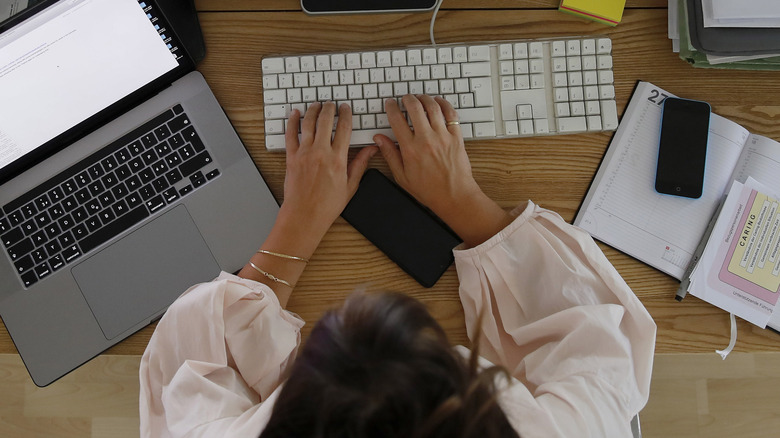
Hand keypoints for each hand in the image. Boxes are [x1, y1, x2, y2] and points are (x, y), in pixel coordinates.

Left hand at [283, 101, 376, 234]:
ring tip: (316, 105)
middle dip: (330, 108)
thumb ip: (360, 164)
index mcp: (338, 159)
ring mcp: (304, 153)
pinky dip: (292, 122)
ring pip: (308, 123)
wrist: (304, 215)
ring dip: (313, 111)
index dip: (346, 115)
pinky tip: (294, 114)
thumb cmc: (327, 205)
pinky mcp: (291, 157)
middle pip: (326, 121)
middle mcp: (321, 152)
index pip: (344, 129)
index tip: (346, 109)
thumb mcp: (350, 185)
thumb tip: (371, 150)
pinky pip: (290, 134)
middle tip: (331, 104)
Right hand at [373, 95, 480, 217]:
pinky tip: (438, 102)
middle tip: (405, 98)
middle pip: (415, 107)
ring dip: (424, 98)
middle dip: (407, 98)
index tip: (390, 104)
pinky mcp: (456, 137)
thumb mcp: (402, 176)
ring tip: (420, 98)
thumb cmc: (429, 190)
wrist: (454, 196)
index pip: (397, 119)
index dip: (391, 108)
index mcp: (410, 149)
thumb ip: (390, 155)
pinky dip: (444, 104)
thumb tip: (379, 139)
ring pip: (433, 107)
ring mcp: (443, 136)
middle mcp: (426, 139)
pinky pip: (451, 114)